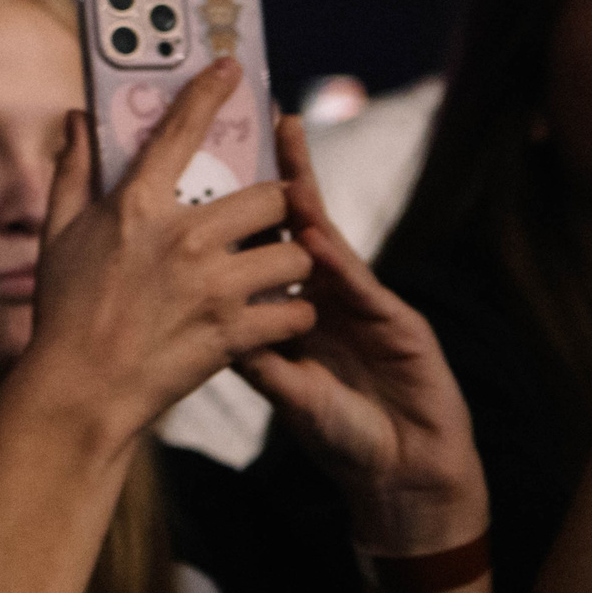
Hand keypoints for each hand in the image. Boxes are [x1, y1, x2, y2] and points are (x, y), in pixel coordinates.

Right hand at [13, 61, 316, 456]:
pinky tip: (274, 319)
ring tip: (272, 275)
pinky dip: (292, 316)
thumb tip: (76, 118)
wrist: (79, 390)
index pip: (181, 130)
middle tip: (265, 224)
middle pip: (270, 197)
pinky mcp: (233, 331)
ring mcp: (212, 286)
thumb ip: (73, 172)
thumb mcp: (58, 235)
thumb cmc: (64, 312)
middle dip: (276, 210)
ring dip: (290, 264)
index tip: (232, 69)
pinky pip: (295, 310)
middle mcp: (182, 238)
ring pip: (294, 254)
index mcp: (137, 207)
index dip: (210, 92)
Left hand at [239, 116, 488, 555]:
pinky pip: (355, 285)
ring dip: (304, 193)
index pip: (258, 245)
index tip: (206, 161)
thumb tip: (189, 317)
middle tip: (253, 118)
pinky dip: (333, 260)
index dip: (236, 205)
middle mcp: (323, 294)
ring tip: (283, 144)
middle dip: (273, 175)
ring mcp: (358, 302)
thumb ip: (247, 351)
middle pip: (292, 225)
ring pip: (324, 237)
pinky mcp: (394, 320)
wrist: (402, 474)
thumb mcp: (282, 388)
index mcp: (291, 306)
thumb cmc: (340, 433)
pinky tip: (313, 234)